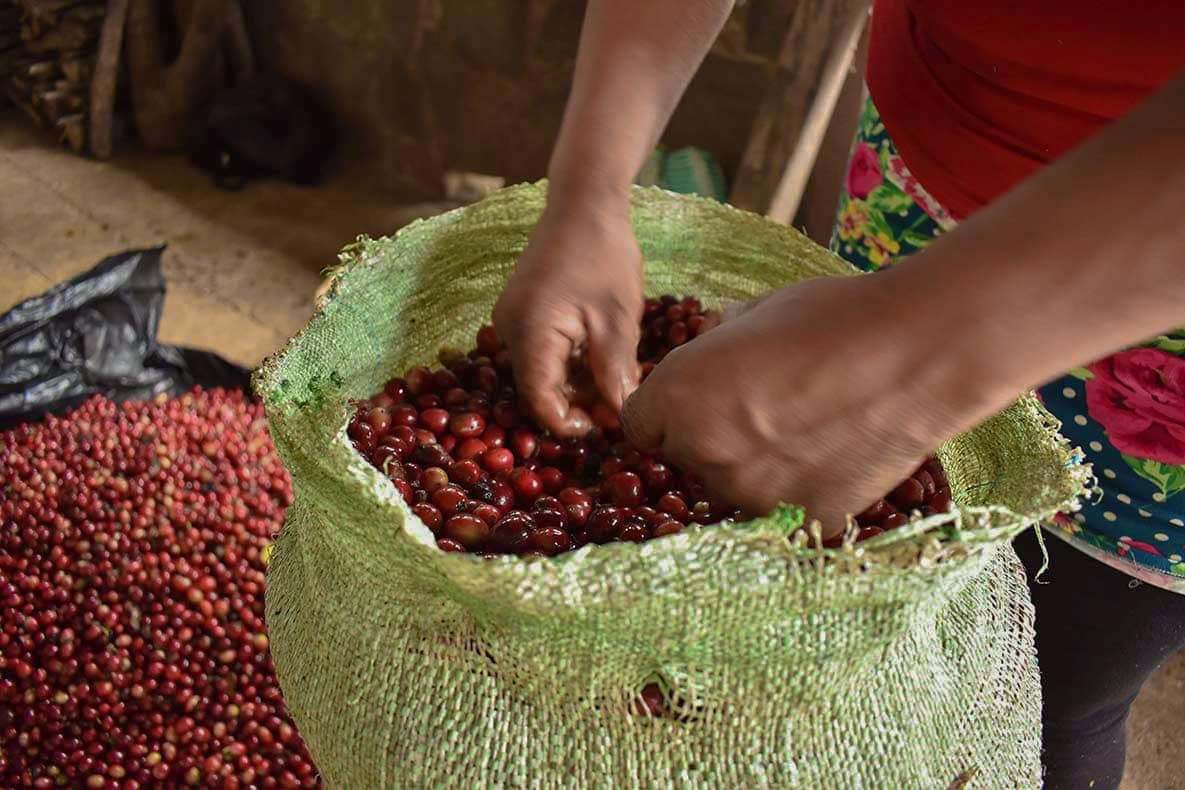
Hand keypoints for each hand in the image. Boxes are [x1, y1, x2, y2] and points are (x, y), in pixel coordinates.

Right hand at [494, 194, 643, 436]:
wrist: (584, 202)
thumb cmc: (604, 254)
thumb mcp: (618, 319)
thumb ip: (615, 372)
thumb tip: (619, 415)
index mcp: (530, 333)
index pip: (539, 401)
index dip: (568, 424)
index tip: (603, 426)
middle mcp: (509, 330)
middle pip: (537, 388)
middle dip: (575, 404)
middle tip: (615, 405)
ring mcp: (511, 319)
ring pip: (540, 371)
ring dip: (574, 383)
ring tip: (613, 378)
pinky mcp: (521, 312)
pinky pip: (541, 351)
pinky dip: (568, 362)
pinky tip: (598, 357)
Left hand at [620, 275, 995, 535]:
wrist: (915, 352)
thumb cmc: (833, 318)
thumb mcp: (756, 310)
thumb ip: (716, 341)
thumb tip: (712, 343)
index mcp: (678, 397)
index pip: (642, 424)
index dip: (670, 409)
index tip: (702, 399)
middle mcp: (703, 453)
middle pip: (686, 458)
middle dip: (712, 436)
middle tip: (766, 408)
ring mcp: (752, 495)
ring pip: (733, 488)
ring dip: (755, 468)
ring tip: (807, 429)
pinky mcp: (801, 522)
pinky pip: (784, 514)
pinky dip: (800, 492)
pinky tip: (832, 455)